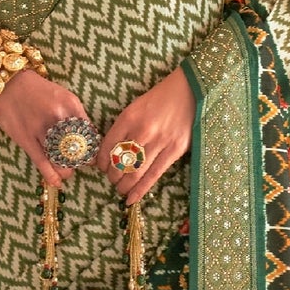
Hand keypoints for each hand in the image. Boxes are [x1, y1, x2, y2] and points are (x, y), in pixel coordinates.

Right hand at [0, 67, 95, 188]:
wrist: (8, 85)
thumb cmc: (39, 91)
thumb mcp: (64, 96)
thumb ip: (77, 115)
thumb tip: (89, 138)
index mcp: (71, 104)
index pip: (89, 132)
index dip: (93, 149)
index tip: (92, 156)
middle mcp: (58, 116)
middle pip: (76, 147)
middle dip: (80, 161)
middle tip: (79, 164)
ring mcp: (41, 129)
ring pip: (60, 159)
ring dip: (67, 170)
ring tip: (68, 172)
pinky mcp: (26, 139)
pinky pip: (41, 162)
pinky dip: (50, 175)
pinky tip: (57, 182)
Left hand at [100, 67, 195, 202]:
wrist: (189, 90)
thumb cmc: (160, 99)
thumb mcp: (135, 107)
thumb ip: (122, 128)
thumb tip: (110, 153)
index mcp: (129, 117)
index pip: (108, 146)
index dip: (101, 162)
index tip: (101, 168)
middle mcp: (143, 130)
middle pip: (120, 162)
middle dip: (112, 177)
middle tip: (112, 181)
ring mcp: (161, 141)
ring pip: (135, 172)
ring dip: (124, 185)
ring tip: (121, 190)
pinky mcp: (176, 150)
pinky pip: (154, 175)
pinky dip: (141, 189)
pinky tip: (132, 198)